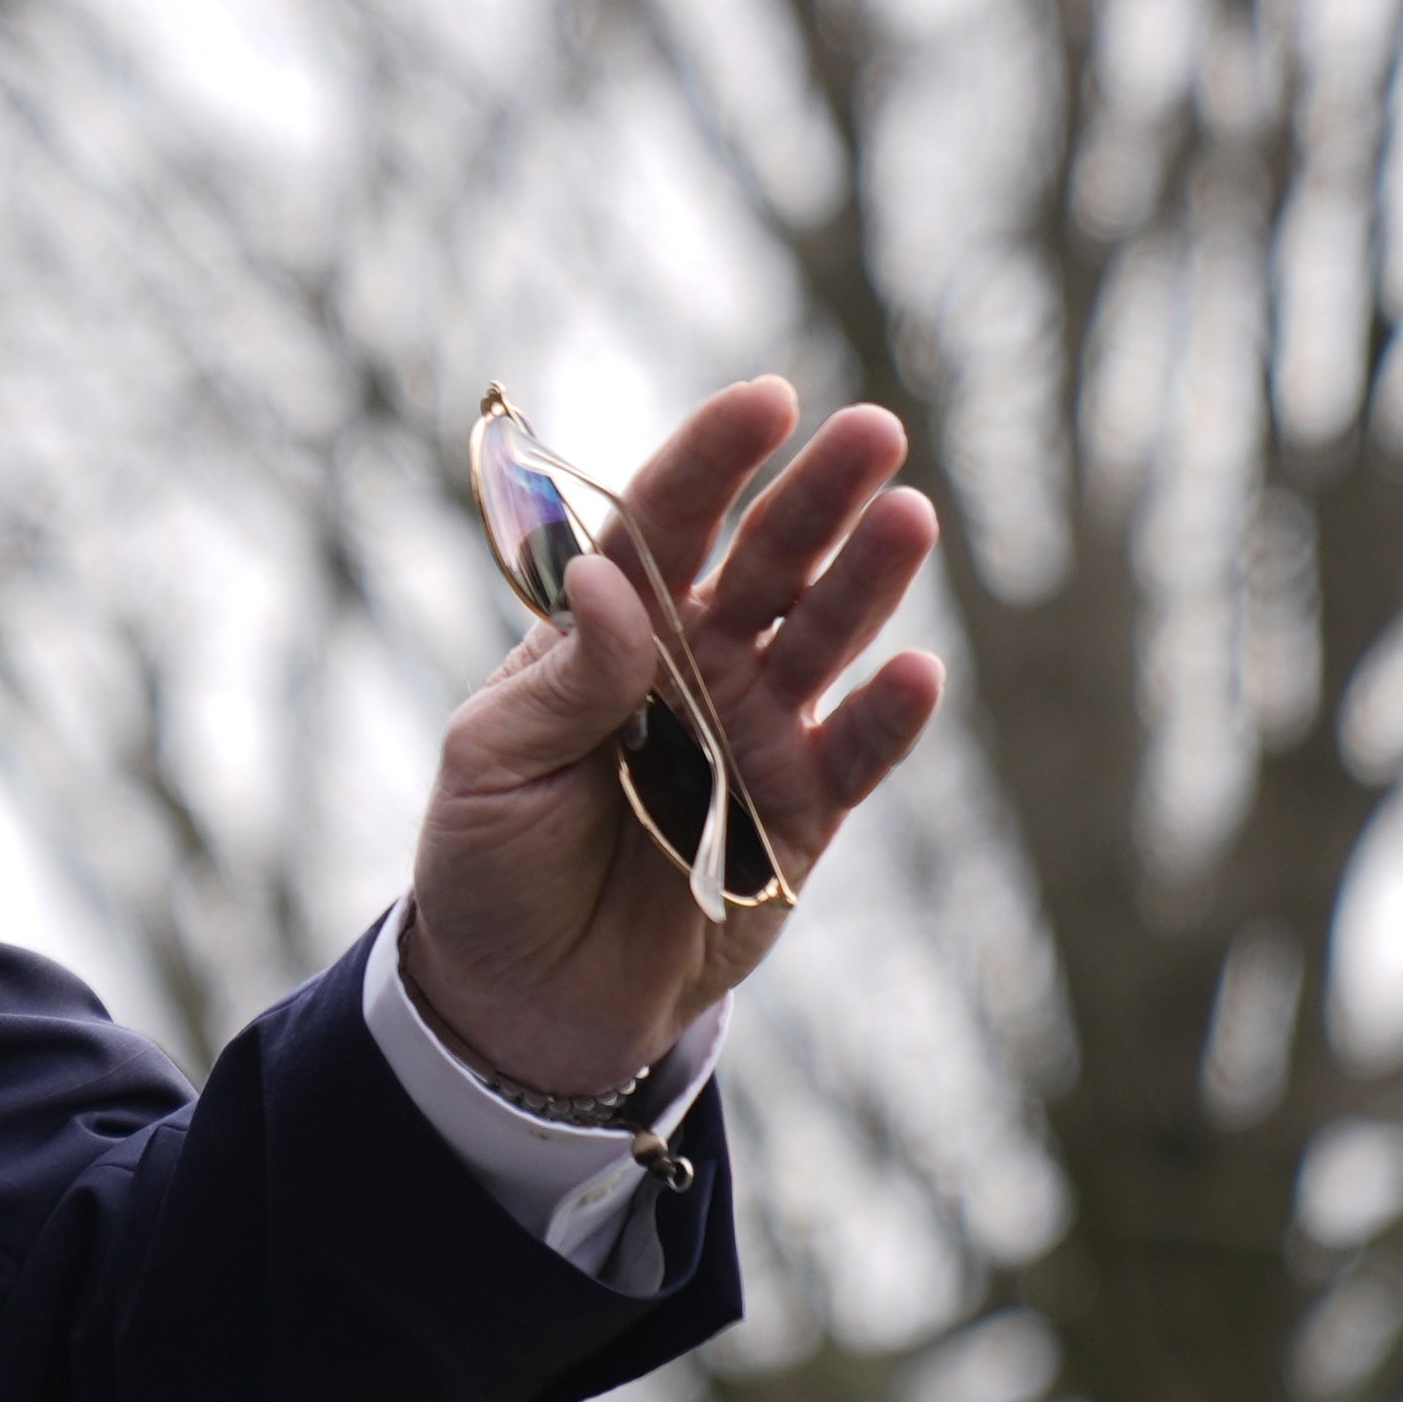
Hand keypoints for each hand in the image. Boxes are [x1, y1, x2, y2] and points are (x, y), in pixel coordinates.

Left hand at [396, 380, 944, 1102]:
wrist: (521, 999)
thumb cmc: (488, 862)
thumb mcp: (490, 761)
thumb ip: (562, 680)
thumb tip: (613, 584)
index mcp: (609, 632)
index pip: (665, 525)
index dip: (714, 461)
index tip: (766, 401)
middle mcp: (697, 665)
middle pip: (769, 563)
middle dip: (819, 496)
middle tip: (874, 433)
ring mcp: (757, 734)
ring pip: (825, 641)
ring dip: (869, 582)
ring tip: (909, 518)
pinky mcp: (799, 818)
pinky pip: (855, 758)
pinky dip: (887, 719)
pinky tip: (915, 671)